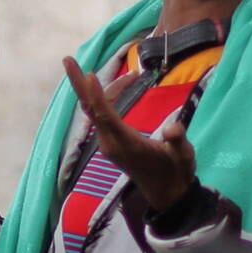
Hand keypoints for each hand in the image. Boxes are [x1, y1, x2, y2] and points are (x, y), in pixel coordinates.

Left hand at [65, 57, 195, 213]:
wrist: (167, 193)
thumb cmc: (175, 172)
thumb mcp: (183, 157)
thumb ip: (177, 141)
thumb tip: (173, 128)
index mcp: (125, 144)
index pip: (105, 116)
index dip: (97, 95)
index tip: (90, 74)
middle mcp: (110, 143)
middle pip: (90, 109)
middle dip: (79, 85)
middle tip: (68, 60)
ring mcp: (108, 143)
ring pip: (97, 110)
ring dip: (104, 88)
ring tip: (133, 74)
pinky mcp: (110, 142)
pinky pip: (102, 115)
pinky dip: (109, 97)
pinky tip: (125, 86)